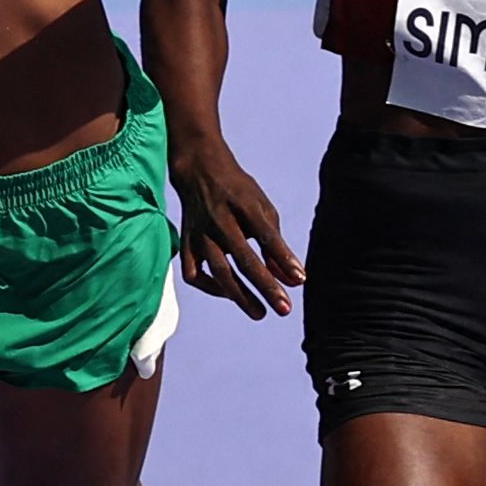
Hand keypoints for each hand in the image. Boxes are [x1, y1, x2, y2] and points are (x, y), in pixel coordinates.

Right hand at [176, 144, 305, 315]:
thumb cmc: (238, 193)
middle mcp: (219, 221)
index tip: (301, 280)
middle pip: (243, 259)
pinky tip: (229, 294)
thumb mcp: (263, 210)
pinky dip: (210, 287)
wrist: (199, 172)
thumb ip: (276, 244)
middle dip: (265, 286)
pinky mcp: (185, 243)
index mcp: (243, 206)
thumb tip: (292, 280)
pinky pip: (193, 274)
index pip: (266, 235)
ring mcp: (199, 234)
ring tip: (260, 313)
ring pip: (218, 271)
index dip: (284, 258)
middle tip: (284, 309)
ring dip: (240, 295)